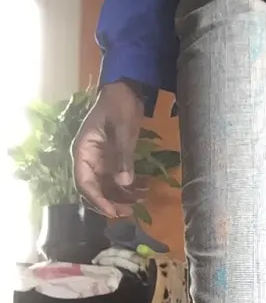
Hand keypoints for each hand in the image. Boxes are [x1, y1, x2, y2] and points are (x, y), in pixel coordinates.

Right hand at [72, 82, 144, 218]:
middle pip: (96, 190)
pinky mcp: (114, 160)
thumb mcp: (122, 129)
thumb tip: (124, 184)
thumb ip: (123, 156)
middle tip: (129, 212)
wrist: (126, 89)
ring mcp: (102, 161)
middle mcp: (89, 160)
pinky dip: (131, 187)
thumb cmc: (119, 105)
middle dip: (111, 202)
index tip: (112, 211)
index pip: (84, 183)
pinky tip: (145, 190)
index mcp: (83, 151)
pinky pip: (119, 179)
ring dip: (124, 197)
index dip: (97, 200)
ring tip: (143, 200)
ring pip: (109, 187)